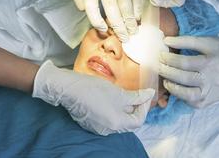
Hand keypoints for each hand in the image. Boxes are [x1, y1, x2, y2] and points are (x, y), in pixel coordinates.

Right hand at [33, 61, 154, 134]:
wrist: (68, 89)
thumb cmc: (93, 90)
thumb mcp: (118, 92)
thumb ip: (136, 96)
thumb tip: (149, 95)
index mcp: (117, 124)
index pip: (138, 120)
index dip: (143, 107)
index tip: (144, 95)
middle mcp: (108, 130)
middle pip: (128, 122)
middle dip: (134, 108)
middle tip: (136, 94)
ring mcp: (98, 128)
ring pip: (117, 120)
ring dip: (123, 109)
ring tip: (123, 95)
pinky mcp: (90, 123)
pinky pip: (106, 118)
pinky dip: (112, 110)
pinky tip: (110, 98)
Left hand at [159, 37, 218, 107]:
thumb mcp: (209, 41)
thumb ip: (188, 41)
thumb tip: (167, 40)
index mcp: (209, 63)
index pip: (183, 63)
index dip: (168, 58)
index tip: (159, 53)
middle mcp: (210, 81)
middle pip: (182, 78)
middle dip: (166, 71)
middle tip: (157, 65)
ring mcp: (211, 93)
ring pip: (186, 95)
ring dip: (172, 88)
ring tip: (165, 80)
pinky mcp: (211, 101)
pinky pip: (194, 103)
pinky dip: (183, 98)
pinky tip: (177, 90)